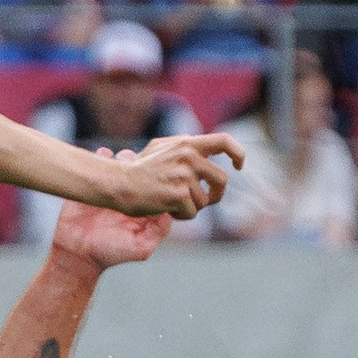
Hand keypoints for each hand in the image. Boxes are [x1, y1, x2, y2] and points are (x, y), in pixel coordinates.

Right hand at [55, 153, 176, 266]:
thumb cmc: (109, 254)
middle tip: (137, 162)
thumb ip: (158, 232)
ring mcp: (110, 189)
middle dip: (140, 162)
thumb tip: (170, 211)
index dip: (159, 176)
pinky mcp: (92, 184)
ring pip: (121, 163)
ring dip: (123, 157)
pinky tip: (104, 155)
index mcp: (142, 208)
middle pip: (141, 171)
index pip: (158, 186)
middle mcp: (128, 196)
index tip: (155, 171)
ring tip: (121, 158)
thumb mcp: (141, 248)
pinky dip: (103, 155)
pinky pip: (100, 163)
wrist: (77, 254)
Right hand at [97, 133, 244, 219]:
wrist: (119, 183)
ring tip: (172, 202)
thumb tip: (205, 153)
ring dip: (192, 207)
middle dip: (216, 195)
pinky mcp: (179, 194)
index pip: (224, 141)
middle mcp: (189, 156)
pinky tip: (166, 209)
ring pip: (205, 201)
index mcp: (187, 143)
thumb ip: (184, 149)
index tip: (238, 165)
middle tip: (205, 200)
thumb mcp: (162, 149)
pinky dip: (181, 216)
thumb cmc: (137, 169)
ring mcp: (184, 175)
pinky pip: (192, 212)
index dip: (237, 153)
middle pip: (222, 180)